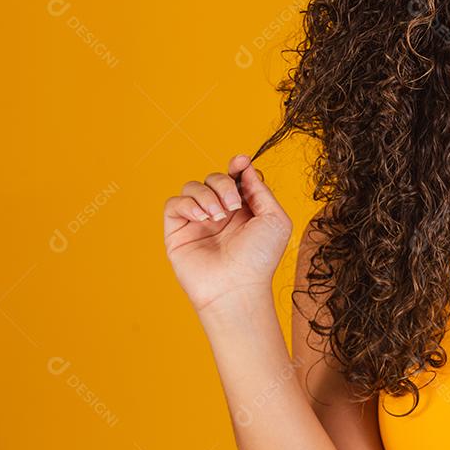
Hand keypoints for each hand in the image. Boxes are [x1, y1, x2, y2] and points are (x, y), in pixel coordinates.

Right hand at [162, 154, 292, 314]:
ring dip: (207, 195)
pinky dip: (188, 204)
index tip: (241, 162)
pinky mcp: (178, 231)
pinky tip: (203, 218)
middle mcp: (220, 213)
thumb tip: (247, 169)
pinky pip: (174, 203)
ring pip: (193, 186)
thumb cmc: (259, 259)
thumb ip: (261, 191)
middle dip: (224, 184)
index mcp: (244, 209)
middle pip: (214, 178)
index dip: (236, 165)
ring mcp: (198, 221)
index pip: (235, 177)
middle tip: (234, 206)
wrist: (237, 287)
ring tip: (219, 216)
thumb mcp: (274, 220)